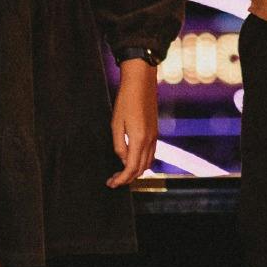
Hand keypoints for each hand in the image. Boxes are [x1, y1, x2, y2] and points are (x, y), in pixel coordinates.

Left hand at [106, 59, 157, 186]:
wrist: (141, 82)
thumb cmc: (126, 101)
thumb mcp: (116, 123)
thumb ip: (119, 144)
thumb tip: (122, 159)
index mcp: (139, 139)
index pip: (131, 168)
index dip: (121, 179)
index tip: (111, 183)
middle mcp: (150, 140)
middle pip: (141, 169)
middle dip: (127, 178)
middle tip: (113, 180)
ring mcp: (155, 136)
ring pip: (148, 163)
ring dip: (136, 171)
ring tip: (121, 173)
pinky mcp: (155, 132)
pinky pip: (151, 154)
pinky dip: (142, 162)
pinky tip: (132, 159)